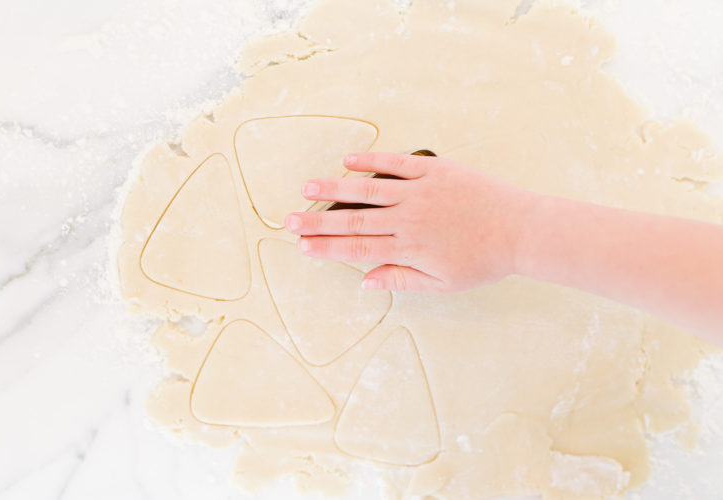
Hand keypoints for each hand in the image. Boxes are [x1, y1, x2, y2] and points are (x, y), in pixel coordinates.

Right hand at [284, 152, 537, 292]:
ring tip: (308, 187)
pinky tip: (348, 160)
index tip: (303, 247)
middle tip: (290, 221)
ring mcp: (420, 192)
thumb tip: (366, 282)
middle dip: (318, 222)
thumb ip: (401, 280)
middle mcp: (409, 218)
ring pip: (368, 189)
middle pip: (354, 220)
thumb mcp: (442, 283)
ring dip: (335, 188)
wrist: (520, 229)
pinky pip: (397, 163)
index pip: (358, 248)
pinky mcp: (434, 170)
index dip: (327, 248)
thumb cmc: (483, 260)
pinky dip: (372, 160)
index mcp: (409, 248)